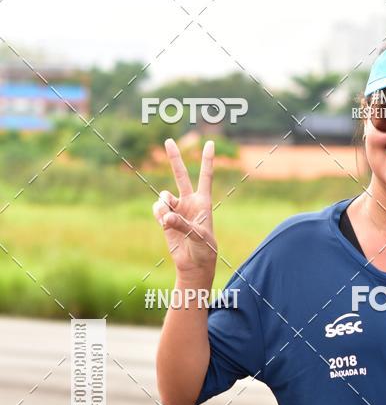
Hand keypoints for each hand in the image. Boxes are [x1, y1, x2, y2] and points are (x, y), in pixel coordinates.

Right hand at [153, 138, 217, 282]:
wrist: (194, 263)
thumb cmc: (204, 249)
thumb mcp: (198, 237)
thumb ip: (182, 224)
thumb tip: (165, 217)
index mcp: (203, 202)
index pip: (205, 177)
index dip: (207, 160)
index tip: (209, 143)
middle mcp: (189, 202)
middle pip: (180, 175)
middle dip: (174, 158)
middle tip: (168, 141)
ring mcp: (176, 209)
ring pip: (164, 196)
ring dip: (164, 205)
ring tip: (169, 219)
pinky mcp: (165, 218)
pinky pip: (157, 209)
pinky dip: (159, 215)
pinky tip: (164, 224)